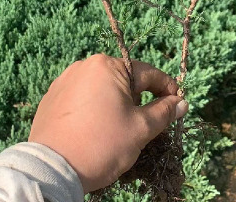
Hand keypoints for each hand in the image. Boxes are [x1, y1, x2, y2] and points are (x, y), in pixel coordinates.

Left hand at [28, 54, 187, 193]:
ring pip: (103, 87)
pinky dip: (96, 106)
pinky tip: (96, 125)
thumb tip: (182, 102)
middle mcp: (85, 65)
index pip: (147, 73)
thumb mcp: (140, 128)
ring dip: (117, 101)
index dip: (166, 87)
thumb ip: (164, 112)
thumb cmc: (102, 144)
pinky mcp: (53, 95)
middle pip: (124, 79)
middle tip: (147, 120)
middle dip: (139, 97)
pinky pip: (84, 95)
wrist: (53, 170)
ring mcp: (66, 79)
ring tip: (119, 125)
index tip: (177, 102)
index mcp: (107, 66)